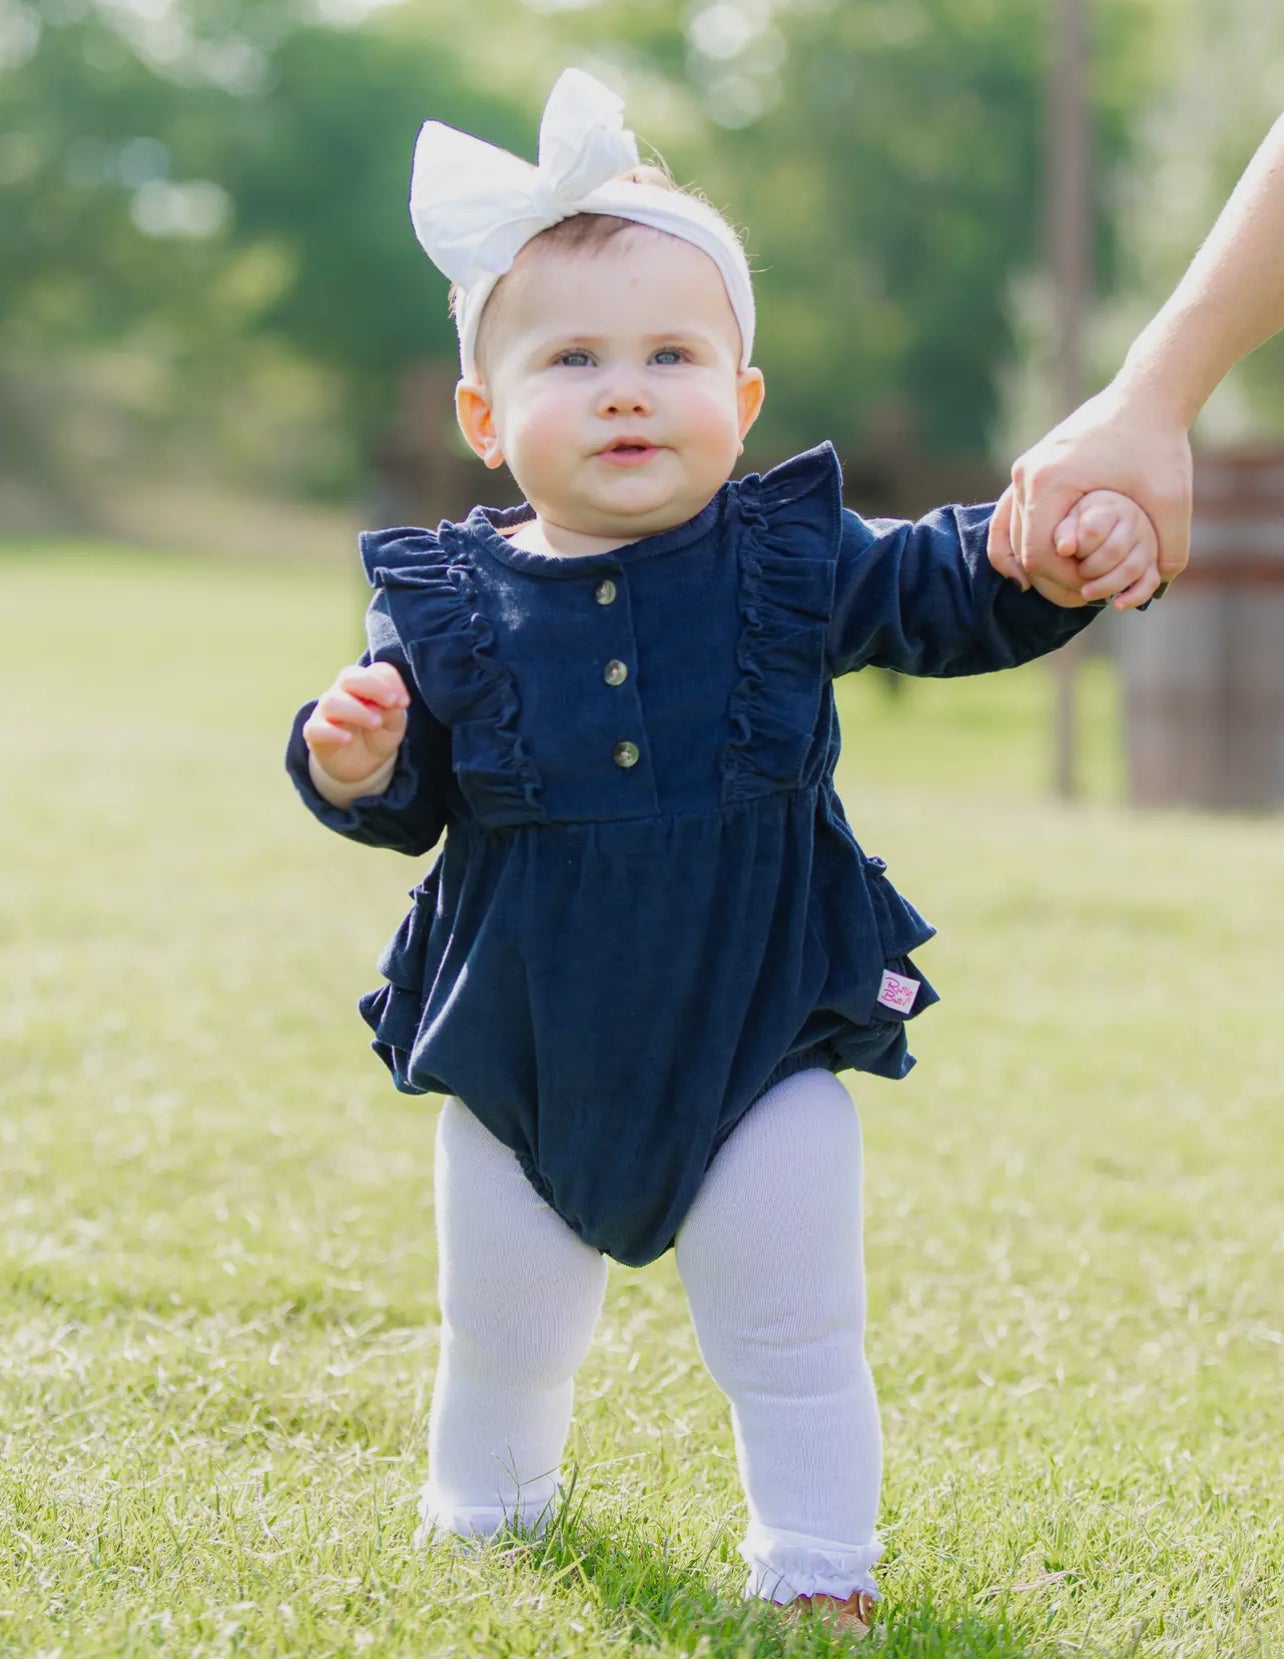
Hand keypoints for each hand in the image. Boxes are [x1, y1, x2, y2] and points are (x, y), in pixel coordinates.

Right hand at [302, 661, 409, 784]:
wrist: (362, 764)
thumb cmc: (378, 734)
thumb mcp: (393, 724)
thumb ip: (392, 711)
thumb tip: (387, 704)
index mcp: (366, 685)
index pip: (376, 671)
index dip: (391, 682)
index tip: (404, 702)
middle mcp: (343, 693)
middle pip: (349, 676)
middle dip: (372, 687)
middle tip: (391, 704)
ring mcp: (327, 712)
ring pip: (332, 702)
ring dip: (356, 711)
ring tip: (375, 724)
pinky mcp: (316, 734)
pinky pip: (315, 729)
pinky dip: (331, 732)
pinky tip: (347, 739)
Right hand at [988, 381, 1191, 599]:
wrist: (1146, 396)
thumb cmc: (1159, 445)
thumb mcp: (1172, 499)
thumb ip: (1170, 547)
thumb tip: (1157, 590)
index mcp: (1051, 482)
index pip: (1039, 554)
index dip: (1063, 581)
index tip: (1094, 589)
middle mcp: (1027, 475)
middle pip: (1021, 547)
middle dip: (1049, 577)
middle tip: (1081, 593)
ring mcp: (1024, 470)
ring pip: (1009, 534)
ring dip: (1031, 564)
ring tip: (1054, 588)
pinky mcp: (1030, 468)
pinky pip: (1010, 516)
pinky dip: (1016, 544)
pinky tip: (1029, 568)